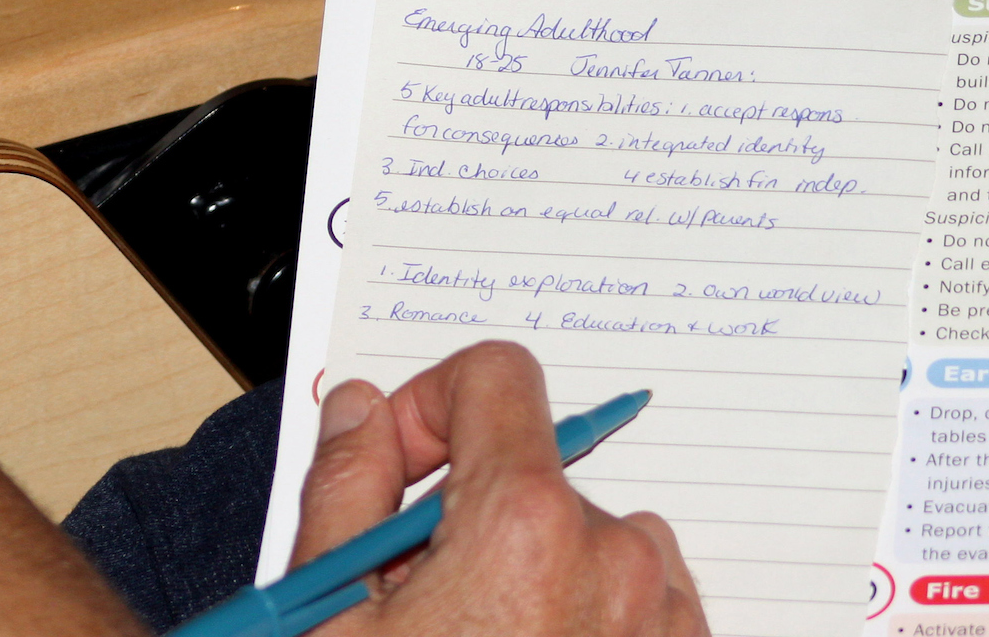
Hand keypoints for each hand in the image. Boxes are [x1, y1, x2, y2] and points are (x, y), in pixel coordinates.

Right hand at [291, 342, 706, 635]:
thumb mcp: (326, 613)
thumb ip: (345, 488)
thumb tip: (359, 413)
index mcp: (524, 526)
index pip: (496, 376)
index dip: (432, 408)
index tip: (402, 465)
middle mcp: (614, 563)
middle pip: (532, 473)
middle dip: (471, 516)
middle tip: (416, 598)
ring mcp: (662, 621)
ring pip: (592, 541)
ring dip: (539, 572)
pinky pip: (647, 604)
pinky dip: (594, 621)